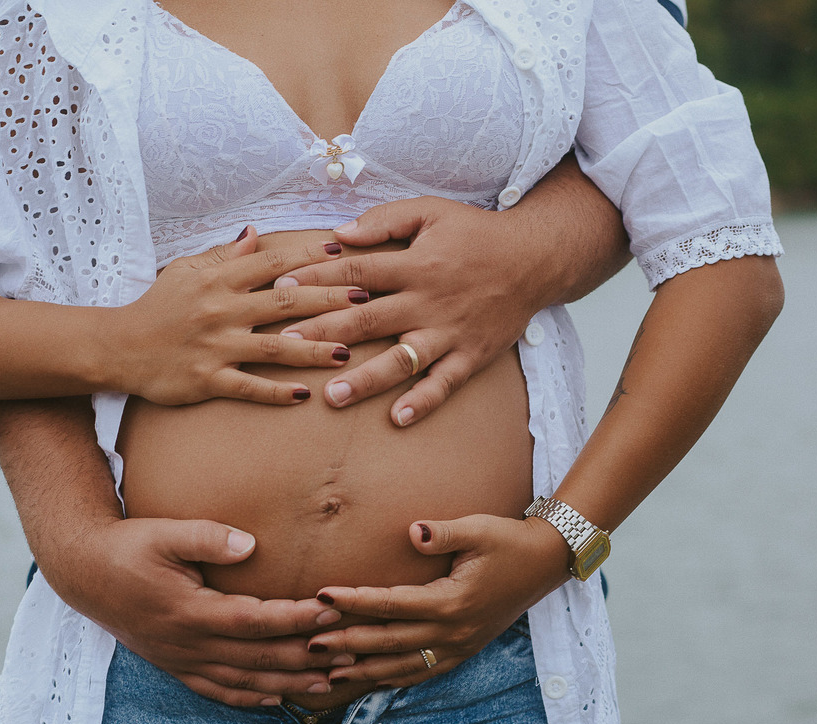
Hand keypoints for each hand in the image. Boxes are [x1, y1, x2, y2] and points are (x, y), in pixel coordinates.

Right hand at [58, 515, 353, 706]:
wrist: (84, 573)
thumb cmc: (128, 547)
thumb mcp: (164, 532)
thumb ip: (207, 537)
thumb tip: (250, 544)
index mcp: (190, 611)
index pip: (255, 620)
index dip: (296, 618)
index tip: (332, 609)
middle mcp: (188, 643)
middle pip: (258, 658)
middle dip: (307, 656)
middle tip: (349, 652)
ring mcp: (181, 659)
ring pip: (243, 681)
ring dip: (287, 683)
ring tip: (328, 684)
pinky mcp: (175, 664)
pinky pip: (217, 690)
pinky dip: (250, 698)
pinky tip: (276, 698)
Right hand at [108, 227, 365, 405]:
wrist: (117, 347)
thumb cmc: (157, 306)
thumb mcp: (186, 271)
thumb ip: (224, 256)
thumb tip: (254, 233)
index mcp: (219, 280)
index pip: (274, 263)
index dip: (310, 258)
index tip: (345, 255)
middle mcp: (222, 310)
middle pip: (285, 302)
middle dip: (328, 299)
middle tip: (367, 297)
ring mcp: (216, 347)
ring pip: (275, 348)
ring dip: (314, 350)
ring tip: (349, 352)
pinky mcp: (208, 380)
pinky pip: (249, 387)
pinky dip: (276, 392)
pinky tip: (305, 395)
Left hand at [273, 197, 565, 425]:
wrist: (535, 258)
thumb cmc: (476, 233)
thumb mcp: (431, 211)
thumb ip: (384, 220)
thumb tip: (338, 234)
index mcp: (415, 263)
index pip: (356, 271)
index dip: (317, 280)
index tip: (281, 290)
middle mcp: (428, 300)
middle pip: (369, 319)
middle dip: (326, 334)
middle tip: (289, 348)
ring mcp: (450, 331)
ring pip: (402, 359)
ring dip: (367, 380)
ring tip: (333, 396)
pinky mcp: (471, 354)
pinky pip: (445, 382)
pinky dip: (424, 401)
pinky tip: (398, 418)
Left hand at [305, 514, 571, 687]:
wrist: (546, 562)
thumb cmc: (508, 540)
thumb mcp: (479, 528)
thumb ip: (443, 532)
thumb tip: (413, 530)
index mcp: (451, 602)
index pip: (391, 604)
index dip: (354, 600)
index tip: (321, 594)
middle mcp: (452, 632)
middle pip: (389, 642)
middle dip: (346, 643)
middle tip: (307, 643)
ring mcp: (459, 646)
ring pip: (402, 666)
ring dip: (363, 670)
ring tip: (327, 673)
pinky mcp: (464, 650)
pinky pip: (422, 672)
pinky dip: (393, 678)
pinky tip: (369, 680)